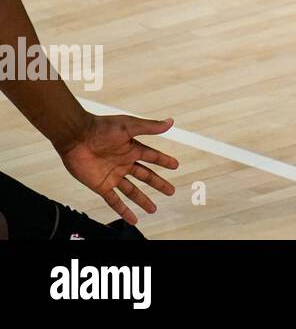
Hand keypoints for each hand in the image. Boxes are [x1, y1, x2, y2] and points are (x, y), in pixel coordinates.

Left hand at [56, 113, 178, 224]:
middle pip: (145, 176)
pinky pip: (114, 201)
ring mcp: (113, 176)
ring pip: (131, 191)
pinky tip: (132, 218)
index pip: (153, 157)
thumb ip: (150, 127)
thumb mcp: (129, 126)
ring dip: (142, 200)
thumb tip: (170, 123)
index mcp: (132, 148)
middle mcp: (124, 163)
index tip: (175, 166)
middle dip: (158, 184)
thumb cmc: (101, 127)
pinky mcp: (101, 185)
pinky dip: (123, 210)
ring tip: (153, 209)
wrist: (76, 137)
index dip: (164, 161)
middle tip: (170, 191)